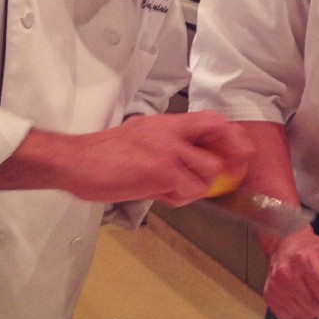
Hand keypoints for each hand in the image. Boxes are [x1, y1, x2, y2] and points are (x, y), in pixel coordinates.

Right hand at [0, 110, 253, 205]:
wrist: (76, 161)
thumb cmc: (104, 155)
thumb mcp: (141, 137)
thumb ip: (168, 145)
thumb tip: (193, 162)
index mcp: (167, 122)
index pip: (212, 120)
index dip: (233, 136)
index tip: (242, 152)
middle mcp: (171, 132)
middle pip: (220, 136)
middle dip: (232, 160)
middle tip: (229, 177)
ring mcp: (168, 151)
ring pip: (209, 171)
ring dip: (198, 188)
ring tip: (176, 190)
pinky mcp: (160, 171)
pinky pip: (189, 190)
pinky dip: (180, 198)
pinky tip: (161, 195)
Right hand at [263, 227, 318, 318]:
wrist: (284, 243)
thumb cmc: (312, 249)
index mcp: (305, 260)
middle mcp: (287, 274)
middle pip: (317, 306)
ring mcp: (276, 286)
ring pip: (304, 315)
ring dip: (316, 312)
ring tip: (317, 299)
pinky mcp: (270, 296)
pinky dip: (302, 316)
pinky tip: (305, 304)